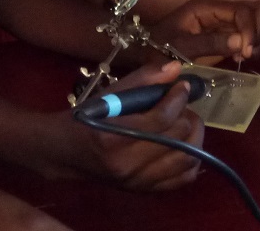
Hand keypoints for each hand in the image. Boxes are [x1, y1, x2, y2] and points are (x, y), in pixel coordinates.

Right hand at [57, 61, 203, 190]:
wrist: (65, 153)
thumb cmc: (86, 118)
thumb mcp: (109, 94)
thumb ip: (143, 79)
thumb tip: (176, 68)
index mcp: (112, 138)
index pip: (160, 119)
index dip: (177, 99)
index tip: (181, 86)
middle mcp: (126, 165)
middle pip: (177, 139)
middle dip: (187, 116)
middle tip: (182, 105)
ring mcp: (137, 182)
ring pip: (187, 161)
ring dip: (194, 137)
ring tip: (185, 123)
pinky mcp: (144, 190)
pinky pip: (183, 178)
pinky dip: (191, 160)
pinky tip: (184, 144)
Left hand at [150, 0, 259, 64]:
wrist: (146, 53)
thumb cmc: (158, 48)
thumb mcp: (179, 47)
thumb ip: (209, 43)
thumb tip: (241, 42)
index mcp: (206, 7)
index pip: (242, 10)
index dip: (250, 29)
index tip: (246, 52)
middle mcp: (218, 10)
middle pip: (256, 9)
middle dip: (259, 31)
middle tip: (248, 53)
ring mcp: (223, 20)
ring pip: (257, 20)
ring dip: (258, 39)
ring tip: (243, 57)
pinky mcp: (225, 33)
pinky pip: (248, 33)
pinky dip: (251, 45)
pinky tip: (239, 58)